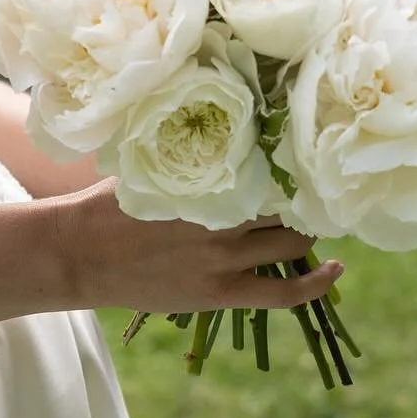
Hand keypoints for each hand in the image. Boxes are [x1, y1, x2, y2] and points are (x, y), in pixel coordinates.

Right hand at [56, 177, 343, 313]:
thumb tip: (206, 124)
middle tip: (312, 187)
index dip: (286, 163)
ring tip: (314, 217)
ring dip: (305, 230)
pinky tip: (335, 268)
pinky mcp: (221, 292)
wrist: (81, 253)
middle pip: (283, 204)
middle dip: (301, 196)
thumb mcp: (145, 165)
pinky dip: (315, 284)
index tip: (299, 152)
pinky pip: (284, 293)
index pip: (264, 167)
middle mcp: (221, 217)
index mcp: (203, 180)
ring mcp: (224, 258)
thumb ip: (181, 153)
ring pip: (289, 242)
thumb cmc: (107, 203)